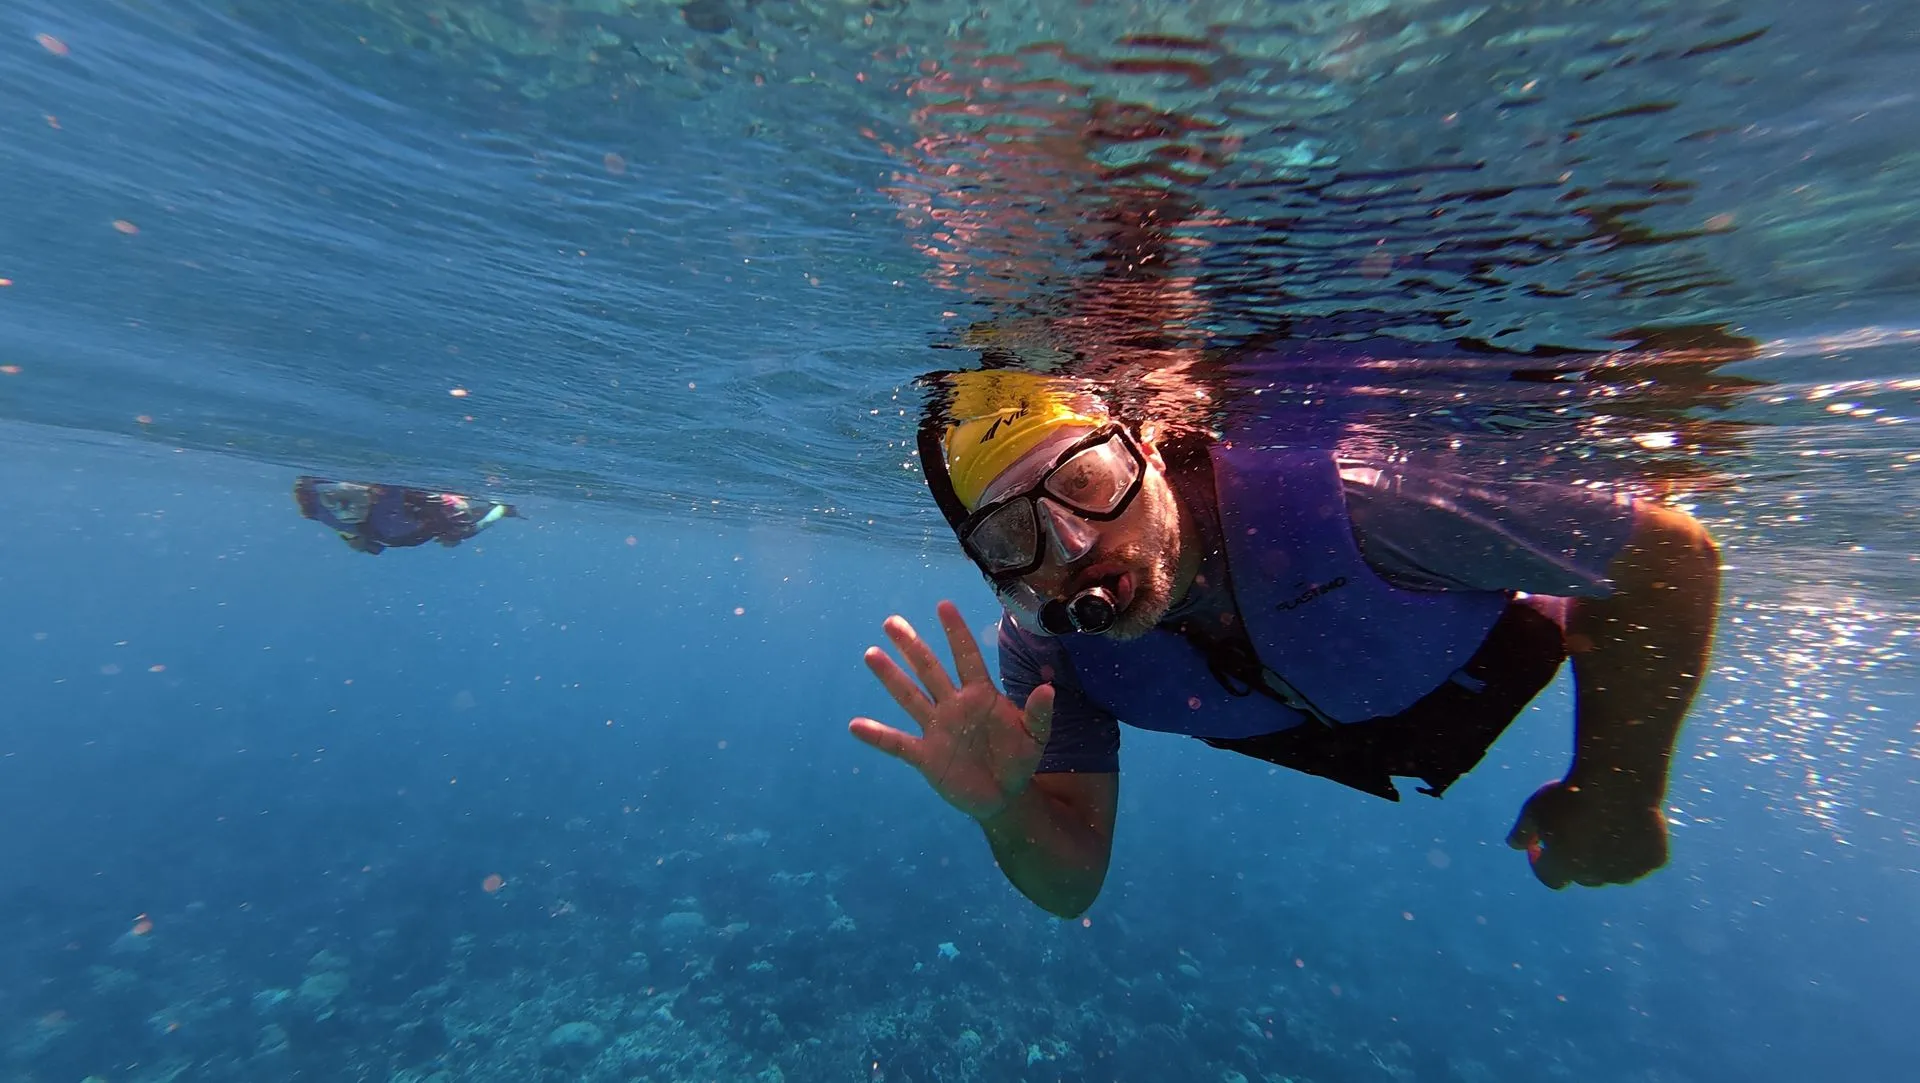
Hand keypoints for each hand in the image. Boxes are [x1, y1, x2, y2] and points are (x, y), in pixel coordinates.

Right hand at [850, 600, 1054, 821]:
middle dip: (912, 646)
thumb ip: (1039, 714)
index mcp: (981, 695)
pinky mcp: (925, 756)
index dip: (956, 633)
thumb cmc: (1019, 759)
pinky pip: (897, 743)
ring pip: (910, 697)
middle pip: (929, 670)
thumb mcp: (1036, 737)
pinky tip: (856, 725)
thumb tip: (1047, 689)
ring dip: (891, 677)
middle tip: (892, 622)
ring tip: (871, 654)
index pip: (967, 658)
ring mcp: (937, 729)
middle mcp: (954, 705)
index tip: (944, 606)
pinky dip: (877, 735)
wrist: (1005, 796)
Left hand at [1506, 779, 1667, 888]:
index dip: (1542, 863)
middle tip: (1577, 829)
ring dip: (1607, 856)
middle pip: (1583, 875)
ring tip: (1605, 823)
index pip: (1549, 878)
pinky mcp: (1654, 860)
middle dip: (1577, 858)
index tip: (1541, 846)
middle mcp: (1596, 876)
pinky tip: (1631, 823)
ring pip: (1614, 870)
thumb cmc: (1571, 792)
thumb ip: (1522, 831)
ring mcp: (1628, 871)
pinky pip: (1643, 858)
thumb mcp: (1535, 808)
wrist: (1618, 779)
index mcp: (1563, 868)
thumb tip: (1514, 844)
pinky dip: (1636, 846)